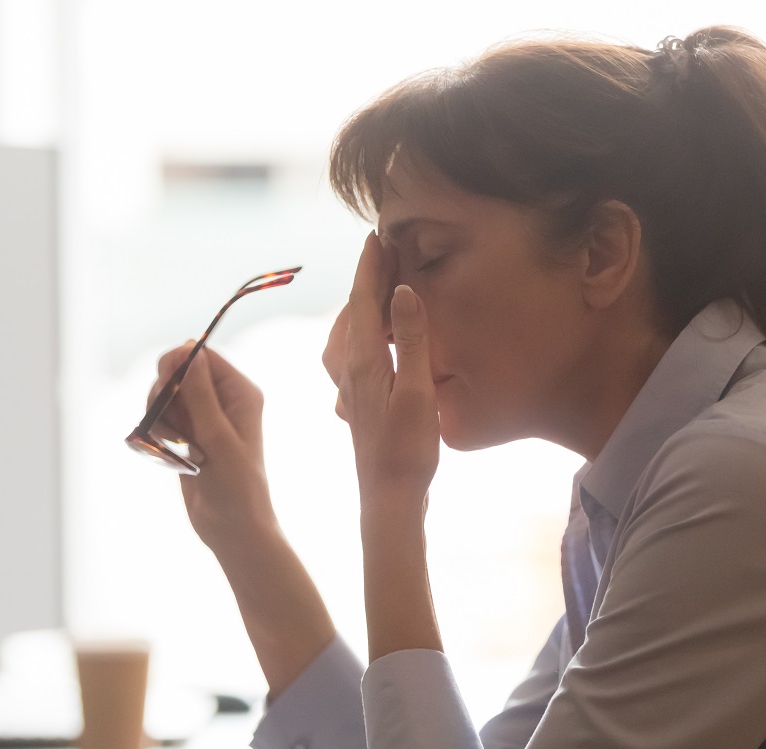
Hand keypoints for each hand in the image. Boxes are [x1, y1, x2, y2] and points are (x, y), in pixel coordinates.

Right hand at [146, 344, 275, 556]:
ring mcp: (203, 418)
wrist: (233, 529)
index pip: (203, 356)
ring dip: (160, 416)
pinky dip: (157, 431)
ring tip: (174, 445)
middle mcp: (222, 401)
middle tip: (168, 422)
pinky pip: (161, 419)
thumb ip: (201, 395)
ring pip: (165, 396)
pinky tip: (169, 452)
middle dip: (165, 393)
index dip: (178, 362)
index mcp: (240, 393)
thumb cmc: (237, 488)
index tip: (165, 383)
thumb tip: (190, 351)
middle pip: (178, 372)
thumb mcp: (218, 439)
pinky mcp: (187, 436)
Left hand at [324, 233, 439, 510]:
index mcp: (363, 360)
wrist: (388, 498)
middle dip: (367, 279)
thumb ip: (412, 340)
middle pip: (354, 311)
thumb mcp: (417, 391)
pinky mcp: (357, 402)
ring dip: (363, 305)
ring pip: (348, 333)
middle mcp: (349, 369)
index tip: (377, 234)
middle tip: (384, 250)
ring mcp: (351, 387)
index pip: (364, 300)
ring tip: (380, 286)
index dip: (371, 266)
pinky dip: (362, 332)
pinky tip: (374, 340)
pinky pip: (352, 353)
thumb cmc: (407, 451)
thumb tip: (402, 290)